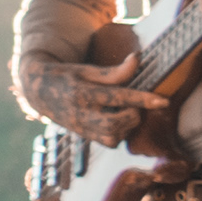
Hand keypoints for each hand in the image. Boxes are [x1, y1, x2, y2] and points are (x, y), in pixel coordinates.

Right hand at [16, 49, 169, 144]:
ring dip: (127, 126)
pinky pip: (109, 142)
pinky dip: (120, 133)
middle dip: (133, 115)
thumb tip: (138, 59)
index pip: (117, 97)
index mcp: (80, 92)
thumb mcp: (86, 69)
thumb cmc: (66, 76)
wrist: (38, 92)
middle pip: (116, 123)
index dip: (142, 99)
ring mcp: (81, 128)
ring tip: (127, 111)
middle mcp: (80, 114)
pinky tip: (119, 120)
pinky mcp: (85, 137)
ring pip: (113, 137)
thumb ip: (114, 71)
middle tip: (135, 103)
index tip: (163, 101)